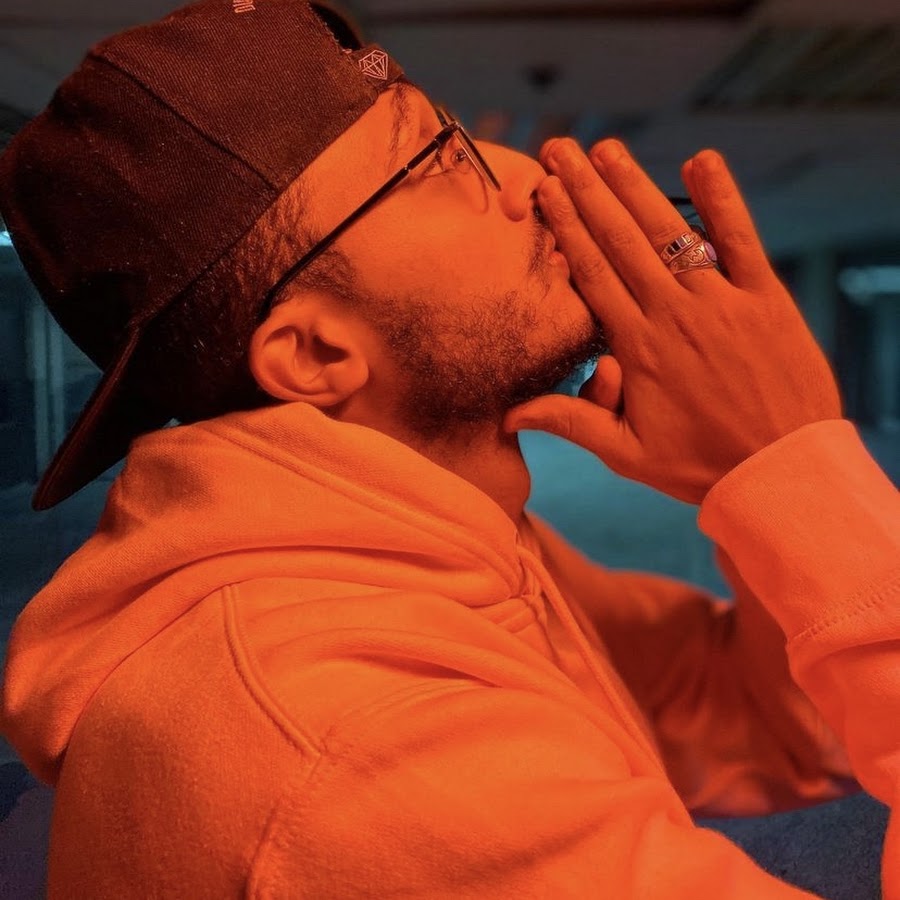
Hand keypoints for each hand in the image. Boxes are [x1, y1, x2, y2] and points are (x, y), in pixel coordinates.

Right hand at [504, 138, 842, 504]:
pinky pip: (740, 239)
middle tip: (559, 151)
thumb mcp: (627, 454)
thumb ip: (570, 423)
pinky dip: (721, 199)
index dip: (566, 228)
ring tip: (605, 149)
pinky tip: (700, 160)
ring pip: (669, 233)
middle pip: (621, 242)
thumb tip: (510, 416)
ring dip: (635, 187)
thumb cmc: (700, 466)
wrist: (782, 472)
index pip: (592, 274)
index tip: (544, 192)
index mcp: (637, 349)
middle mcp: (674, 315)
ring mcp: (721, 301)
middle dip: (587, 191)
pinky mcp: (765, 298)